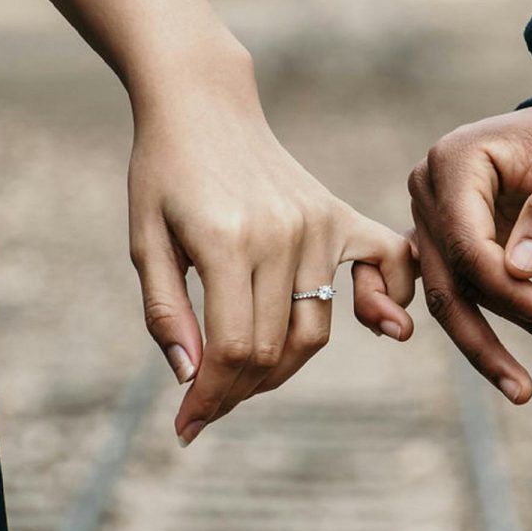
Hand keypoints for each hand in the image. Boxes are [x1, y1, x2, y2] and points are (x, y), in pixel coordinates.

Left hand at [128, 46, 415, 445]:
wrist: (203, 104)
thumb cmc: (163, 172)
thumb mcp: (144, 241)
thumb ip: (166, 312)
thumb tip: (192, 379)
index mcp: (225, 241)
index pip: (232, 349)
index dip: (210, 398)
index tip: (188, 426)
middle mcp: (281, 234)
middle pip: (273, 348)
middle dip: (238, 391)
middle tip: (208, 404)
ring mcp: (317, 223)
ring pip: (315, 328)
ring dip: (282, 367)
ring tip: (245, 375)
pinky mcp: (338, 214)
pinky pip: (385, 265)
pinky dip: (386, 301)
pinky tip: (377, 324)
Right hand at [407, 104, 531, 403]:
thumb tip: (519, 272)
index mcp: (453, 161)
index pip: (468, 244)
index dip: (508, 291)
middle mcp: (429, 190)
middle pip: (448, 280)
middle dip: (488, 337)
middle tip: (526, 390)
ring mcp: (431, 217)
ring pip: (446, 296)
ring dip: (484, 344)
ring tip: (524, 389)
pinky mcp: (446, 240)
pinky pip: (445, 289)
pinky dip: (464, 325)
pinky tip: (482, 365)